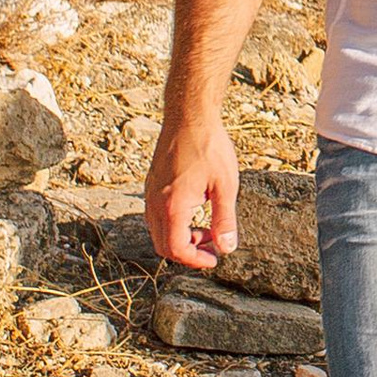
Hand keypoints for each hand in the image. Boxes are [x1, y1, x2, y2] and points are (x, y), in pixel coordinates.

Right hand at [145, 118, 238, 271]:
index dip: (196, 260)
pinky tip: (195, 210)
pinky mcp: (151, 185)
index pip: (177, 249)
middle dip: (189, 251)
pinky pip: (156, 216)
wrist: (189, 117)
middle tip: (213, 246)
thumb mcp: (225, 185)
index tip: (215, 258)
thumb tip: (227, 248)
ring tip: (208, 228)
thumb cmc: (209, 147)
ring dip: (180, 237)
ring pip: (158, 231)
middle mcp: (154, 204)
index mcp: (172, 207)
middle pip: (163, 245)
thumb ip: (225, 219)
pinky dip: (173, 223)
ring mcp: (149, 194)